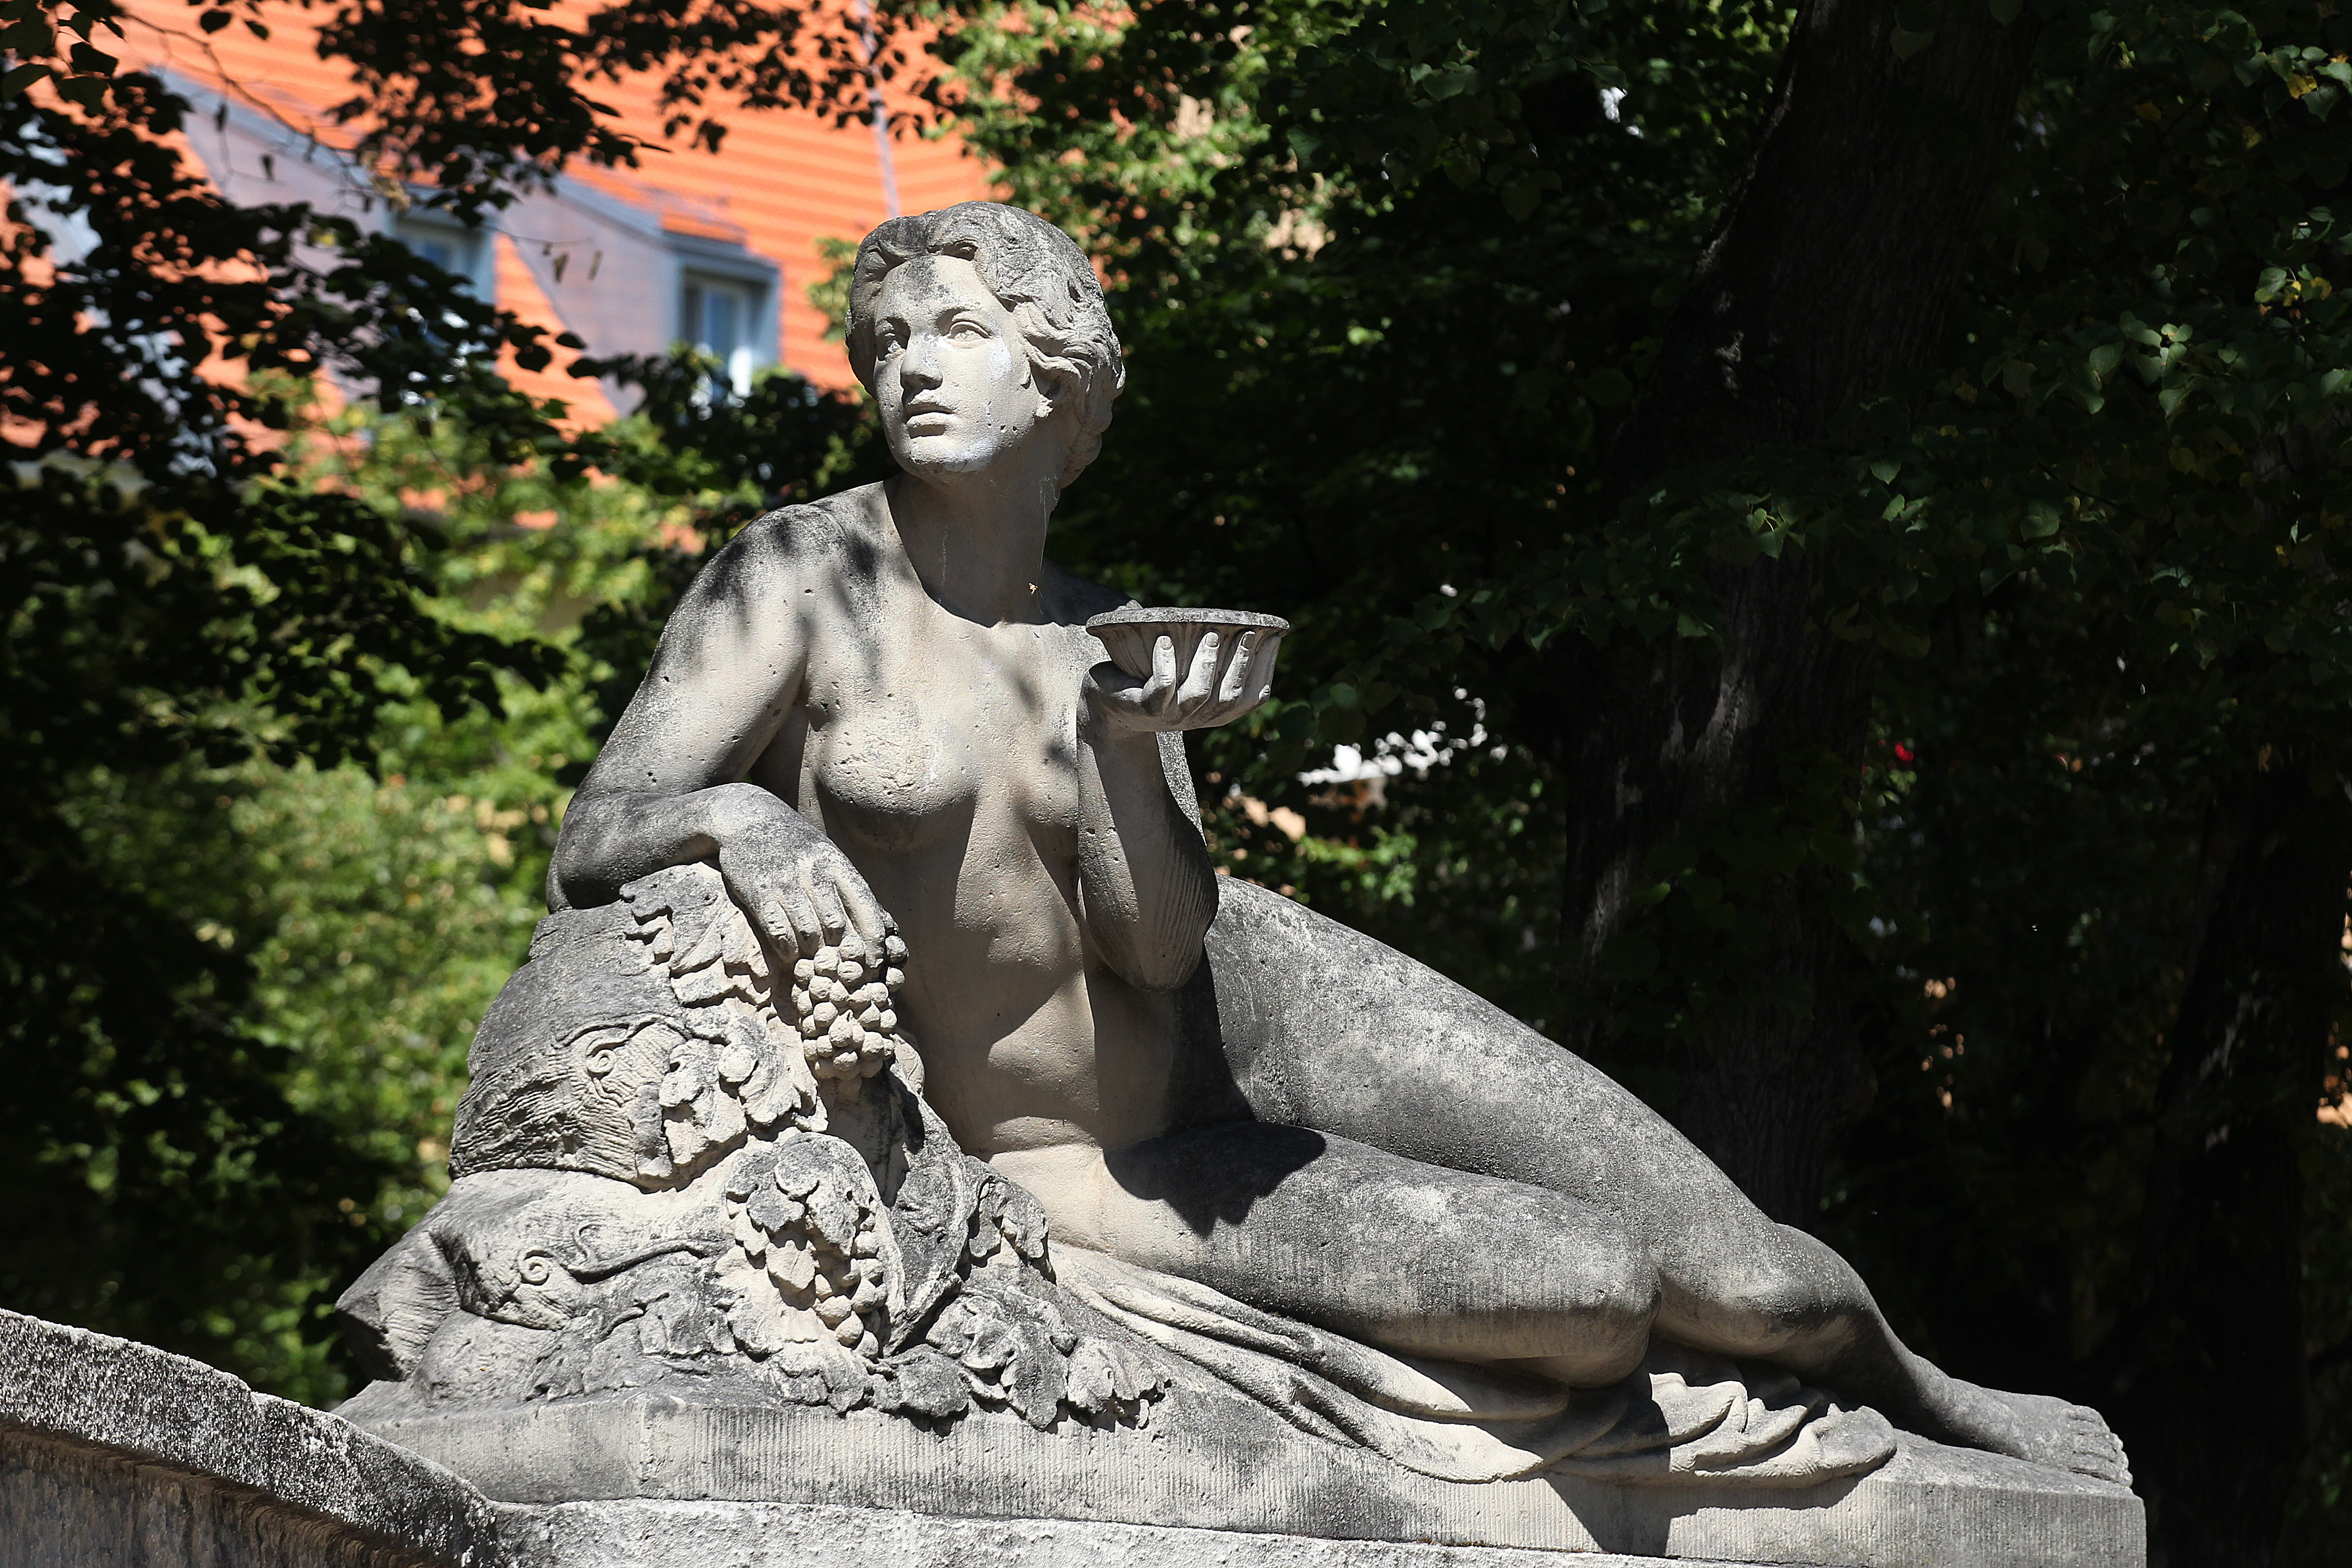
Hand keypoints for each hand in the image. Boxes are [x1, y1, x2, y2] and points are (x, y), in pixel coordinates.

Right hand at [714, 810, 894, 960]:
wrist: (747, 818)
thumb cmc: (795, 844)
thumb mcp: (827, 855)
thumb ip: (848, 886)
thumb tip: (881, 923)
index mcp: (837, 863)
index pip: (865, 907)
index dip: (873, 940)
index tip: (875, 962)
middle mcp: (814, 873)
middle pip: (838, 926)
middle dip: (841, 953)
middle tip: (840, 968)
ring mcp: (786, 883)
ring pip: (810, 934)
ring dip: (813, 954)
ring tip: (813, 960)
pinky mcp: (759, 893)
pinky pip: (780, 933)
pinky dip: (788, 950)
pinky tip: (790, 952)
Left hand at [1087, 628, 1280, 732]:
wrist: (1106, 706)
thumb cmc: (1150, 681)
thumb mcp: (1186, 674)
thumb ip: (1210, 661)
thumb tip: (1242, 624)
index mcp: (1213, 712)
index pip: (1250, 697)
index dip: (1265, 669)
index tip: (1273, 637)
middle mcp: (1196, 719)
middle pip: (1229, 696)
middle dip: (1242, 663)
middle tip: (1249, 632)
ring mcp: (1170, 716)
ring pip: (1200, 692)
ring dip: (1208, 662)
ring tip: (1211, 635)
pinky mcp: (1143, 708)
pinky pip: (1161, 686)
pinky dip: (1165, 662)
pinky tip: (1164, 641)